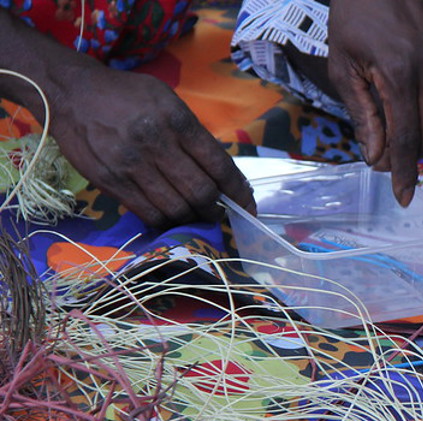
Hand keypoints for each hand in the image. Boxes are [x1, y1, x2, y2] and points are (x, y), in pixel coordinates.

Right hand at [50, 65, 253, 227]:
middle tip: (219, 212)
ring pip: (177, 208)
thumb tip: (222, 173)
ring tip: (196, 216)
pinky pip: (149, 214)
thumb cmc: (126, 96)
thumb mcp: (167, 100)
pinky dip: (167, 221)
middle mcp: (156, 143)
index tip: (248, 205)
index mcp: (177, 120)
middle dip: (217, 209)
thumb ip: (194, 134)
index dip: (239, 191)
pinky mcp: (111, 182)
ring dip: (193, 218)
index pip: (219, 166)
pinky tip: (172, 217)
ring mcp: (131, 165)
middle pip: (201, 192)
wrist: (71, 94)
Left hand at [327, 0, 422, 205]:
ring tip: (391, 133)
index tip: (403, 196)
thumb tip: (376, 156)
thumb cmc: (354, 16)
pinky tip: (403, 101)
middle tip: (384, 160)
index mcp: (398, 71)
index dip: (405, 171)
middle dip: (411, 156)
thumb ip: (363, 114)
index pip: (407, 137)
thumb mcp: (344, 67)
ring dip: (419, 136)